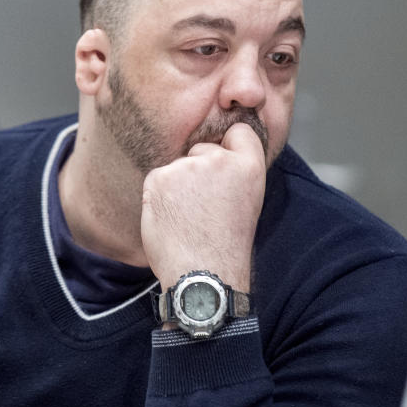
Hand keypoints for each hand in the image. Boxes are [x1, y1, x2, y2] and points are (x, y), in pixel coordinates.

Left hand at [140, 122, 266, 292]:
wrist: (203, 274)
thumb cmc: (226, 245)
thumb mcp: (249, 202)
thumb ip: (236, 173)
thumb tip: (217, 154)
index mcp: (249, 166)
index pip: (240, 132)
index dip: (230, 145)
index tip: (223, 164)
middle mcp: (218, 159)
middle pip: (202, 149)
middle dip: (199, 170)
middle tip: (204, 206)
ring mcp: (187, 166)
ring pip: (178, 165)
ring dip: (178, 185)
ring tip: (188, 218)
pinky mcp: (160, 177)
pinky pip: (157, 178)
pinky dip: (160, 196)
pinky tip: (172, 218)